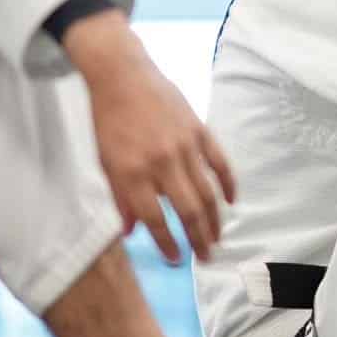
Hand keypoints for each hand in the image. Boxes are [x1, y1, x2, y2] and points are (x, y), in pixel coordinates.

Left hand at [61, 9, 235, 264]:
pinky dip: (228, 184)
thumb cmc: (109, 121)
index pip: (154, 219)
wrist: (123, 76)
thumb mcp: (105, 162)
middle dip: (199, 240)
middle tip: (206, 258)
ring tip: (218, 239)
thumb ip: (120, 198)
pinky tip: (231, 202)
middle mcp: (160, 163)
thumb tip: (132, 232)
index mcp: (132, 173)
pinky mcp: (199, 130)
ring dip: (215, 220)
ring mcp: (184, 146)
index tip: (177, 261)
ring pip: (206, 192)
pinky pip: (220, 163)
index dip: (167, 244)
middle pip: (187, 210)